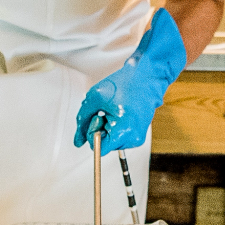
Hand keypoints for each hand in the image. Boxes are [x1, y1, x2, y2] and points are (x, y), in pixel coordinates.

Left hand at [74, 9, 186, 151]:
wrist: (147, 76)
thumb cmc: (125, 84)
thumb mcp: (95, 98)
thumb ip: (82, 121)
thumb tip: (78, 141)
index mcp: (124, 131)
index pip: (99, 148)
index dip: (93, 132)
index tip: (99, 116)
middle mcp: (134, 139)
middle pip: (105, 144)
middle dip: (101, 128)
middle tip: (107, 109)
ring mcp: (138, 138)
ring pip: (111, 141)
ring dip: (108, 126)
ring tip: (115, 109)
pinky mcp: (139, 134)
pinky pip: (119, 137)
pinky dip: (115, 126)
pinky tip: (120, 112)